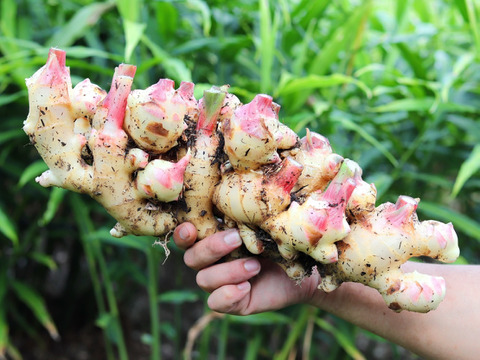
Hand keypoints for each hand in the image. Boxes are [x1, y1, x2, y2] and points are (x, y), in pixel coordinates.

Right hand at [173, 223, 321, 314]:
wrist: (303, 269)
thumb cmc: (279, 239)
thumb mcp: (261, 224)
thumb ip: (242, 216)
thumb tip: (236, 196)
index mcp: (213, 238)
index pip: (186, 236)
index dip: (183, 234)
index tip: (190, 227)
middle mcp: (211, 261)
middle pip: (191, 257)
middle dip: (212, 247)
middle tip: (237, 239)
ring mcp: (219, 282)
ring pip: (204, 279)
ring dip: (228, 271)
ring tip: (255, 265)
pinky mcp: (231, 302)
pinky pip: (215, 302)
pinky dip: (228, 294)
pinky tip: (247, 286)